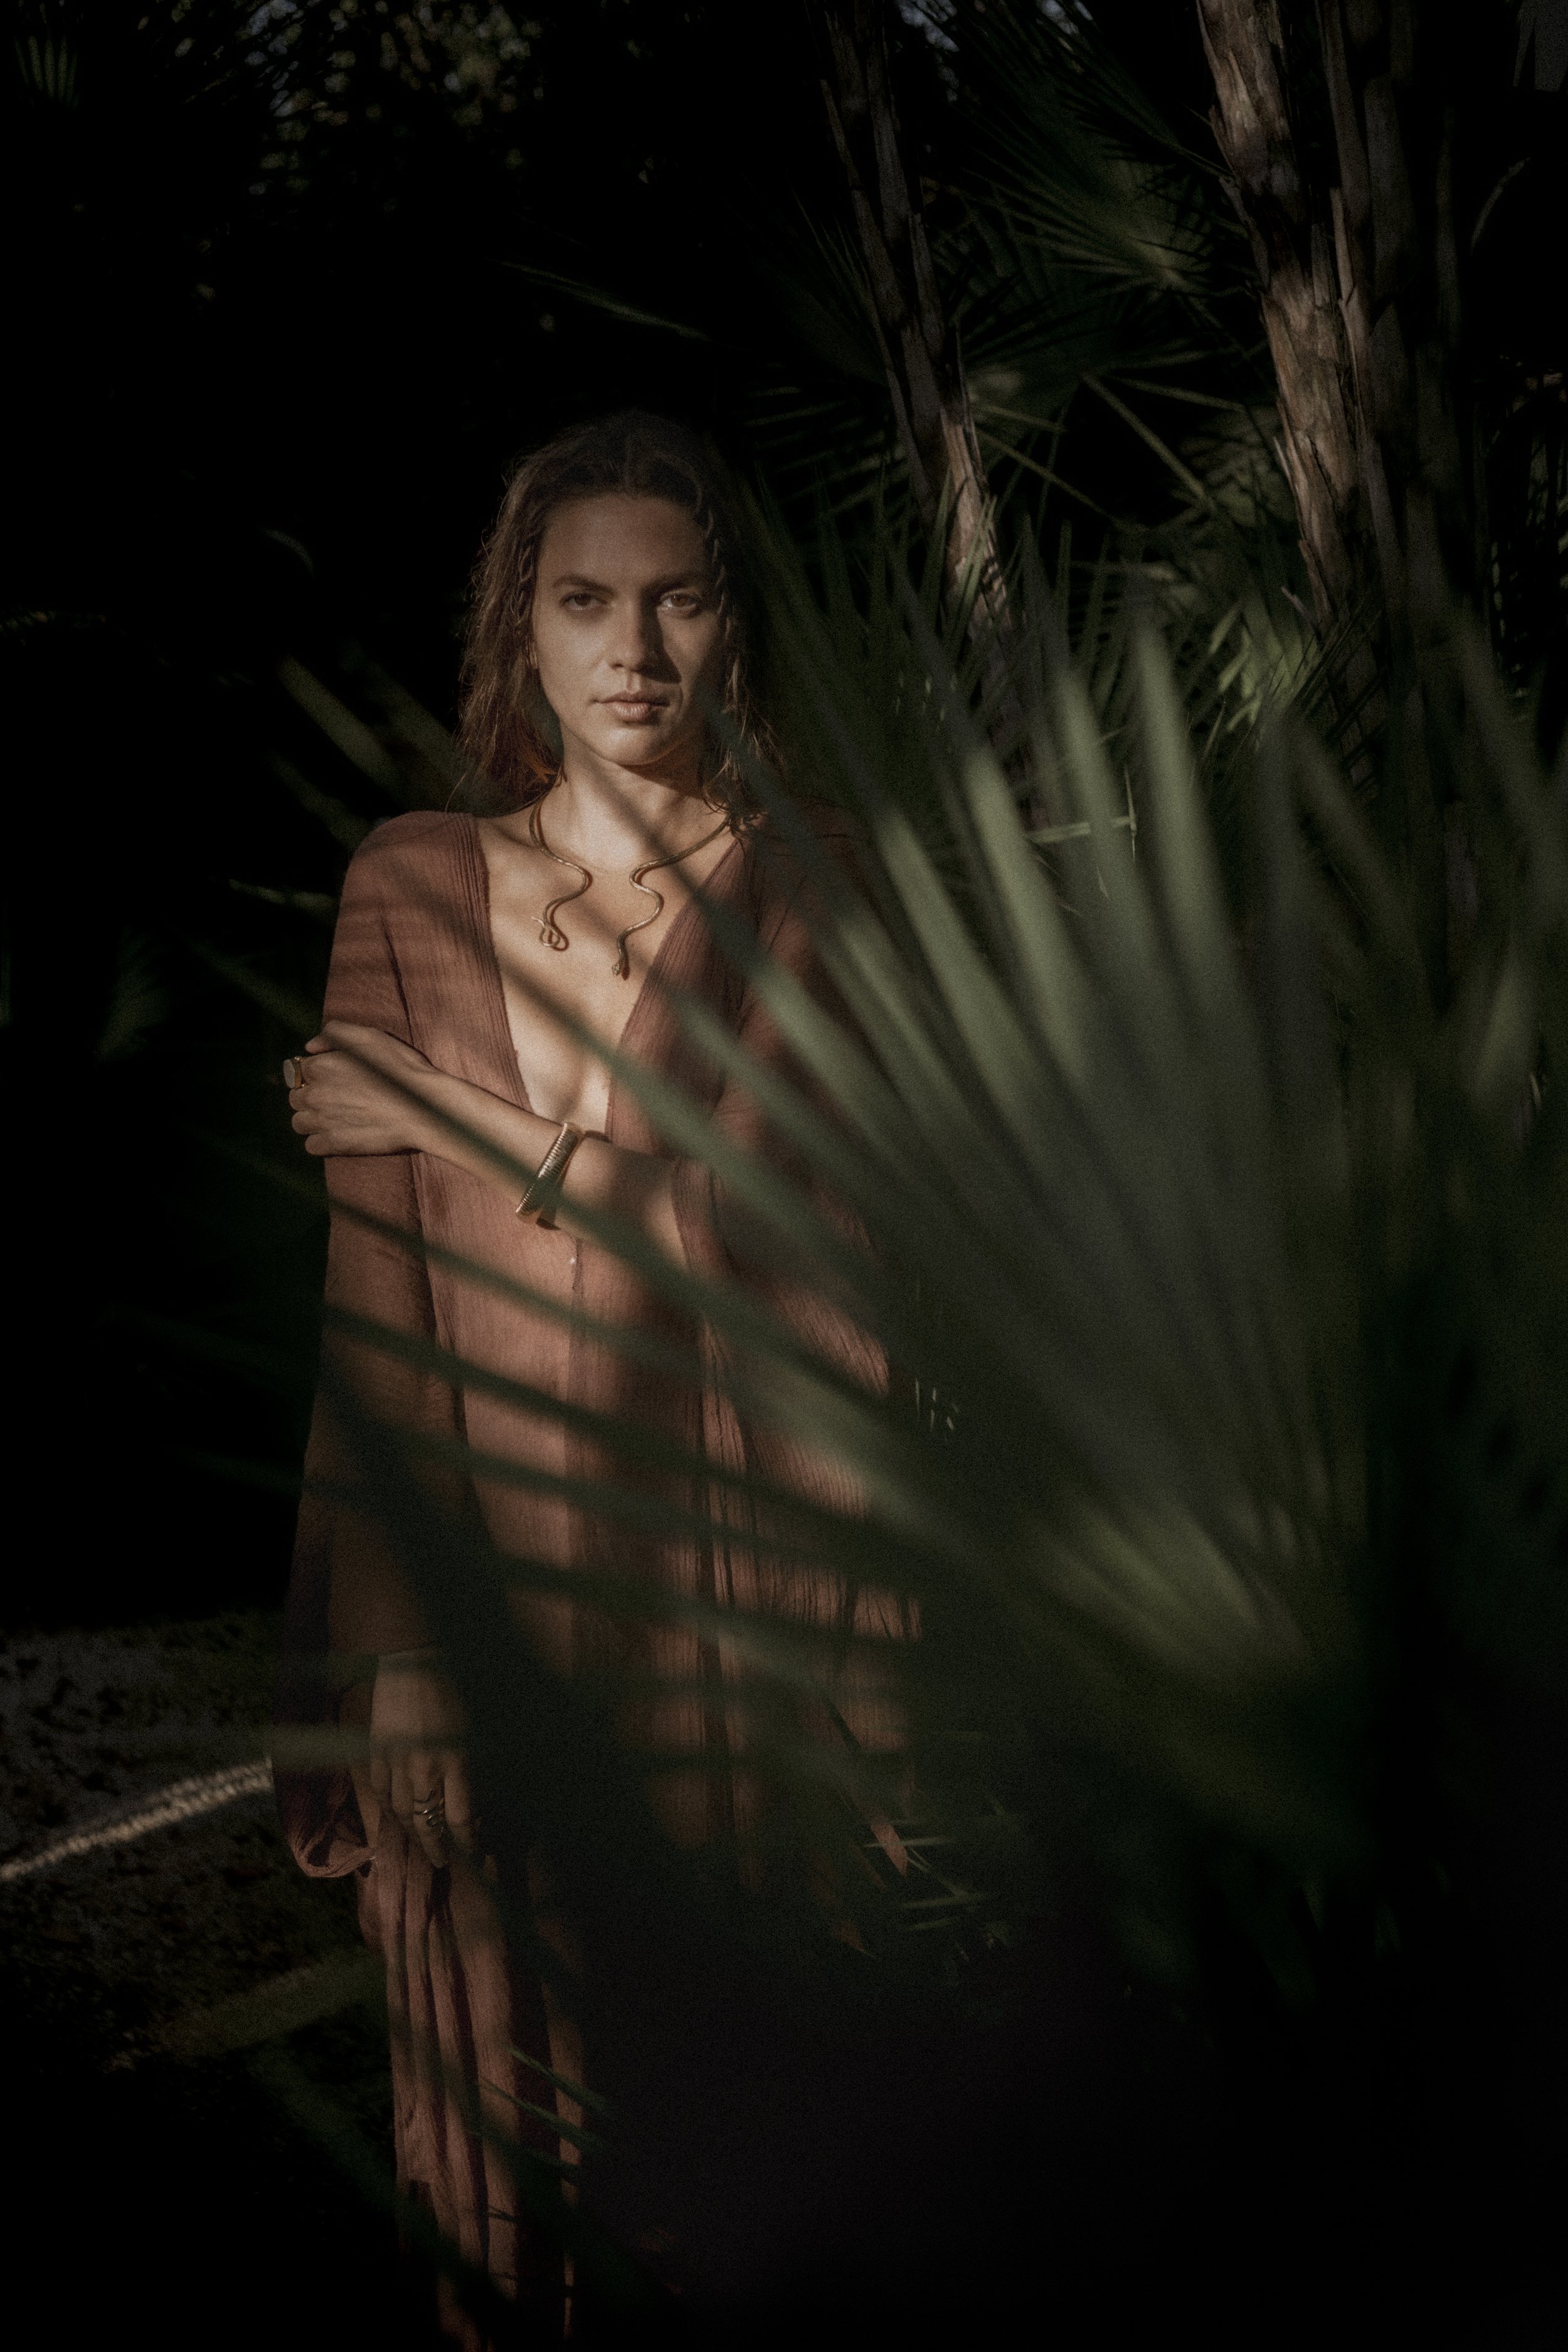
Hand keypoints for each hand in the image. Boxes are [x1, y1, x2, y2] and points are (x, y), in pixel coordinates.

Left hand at [287, 1019, 438, 1155]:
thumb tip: (310, 1047)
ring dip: (311, 1120)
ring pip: (299, 1122)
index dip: (315, 1073)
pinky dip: (320, 1142)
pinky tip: (337, 1134)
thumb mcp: (370, 1036)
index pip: (300, 1070)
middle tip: (333, 1098)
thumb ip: (334, 1033)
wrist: (423, 1107)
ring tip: (332, 1118)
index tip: (331, 1078)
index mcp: (321, 1066)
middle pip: (295, 1097)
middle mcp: (316, 1093)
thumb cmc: (401, 1069)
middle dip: (309, 1096)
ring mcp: (323, 1121)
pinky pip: (311, 1146)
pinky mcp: (334, 1144)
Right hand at [367, 1655, 474, 1866]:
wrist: (414, 1656)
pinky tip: (396, 1815)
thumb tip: (478, 1803)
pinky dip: (389, 1808)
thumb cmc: (457, 1687)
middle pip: (428, 1824)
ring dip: (412, 1833)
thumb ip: (477, 1767)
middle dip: (437, 1848)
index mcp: (457, 1761)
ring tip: (421, 1843)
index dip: (469, 1844)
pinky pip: (380, 1791)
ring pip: (402, 1813)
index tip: (475, 1855)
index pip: (462, 1820)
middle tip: (442, 1862)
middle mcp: (426, 1768)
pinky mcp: (376, 1751)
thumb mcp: (478, 1727)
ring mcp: (397, 1761)